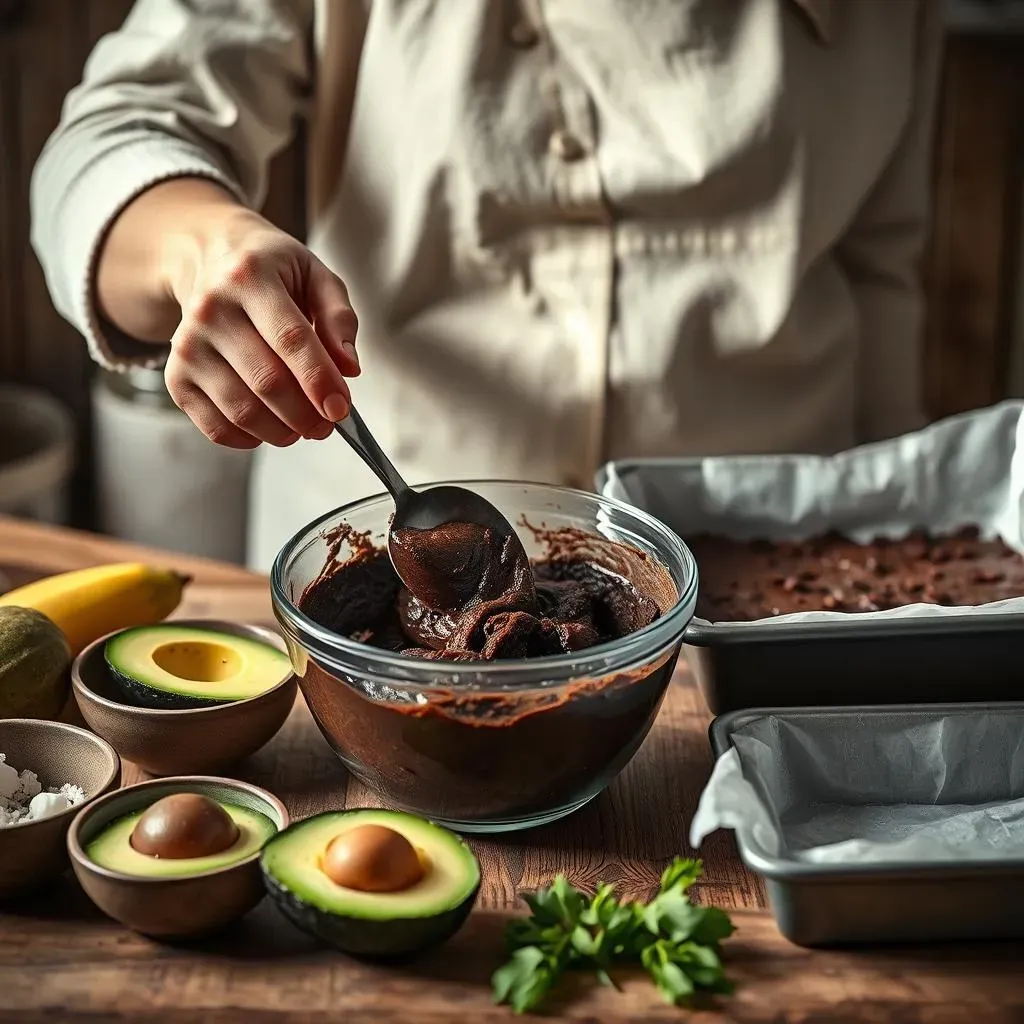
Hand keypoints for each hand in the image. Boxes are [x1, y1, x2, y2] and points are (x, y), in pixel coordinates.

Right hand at [162, 203, 358, 449]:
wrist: (210, 262)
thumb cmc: (273, 274)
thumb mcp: (316, 276)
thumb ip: (339, 320)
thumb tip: (349, 368)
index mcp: (251, 276)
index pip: (290, 339)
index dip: (320, 380)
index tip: (341, 409)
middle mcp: (211, 309)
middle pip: (266, 381)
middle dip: (306, 415)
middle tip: (327, 425)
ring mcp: (187, 345)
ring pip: (241, 410)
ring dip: (282, 431)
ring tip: (302, 426)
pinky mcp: (176, 376)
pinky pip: (214, 426)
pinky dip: (249, 439)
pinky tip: (269, 427)